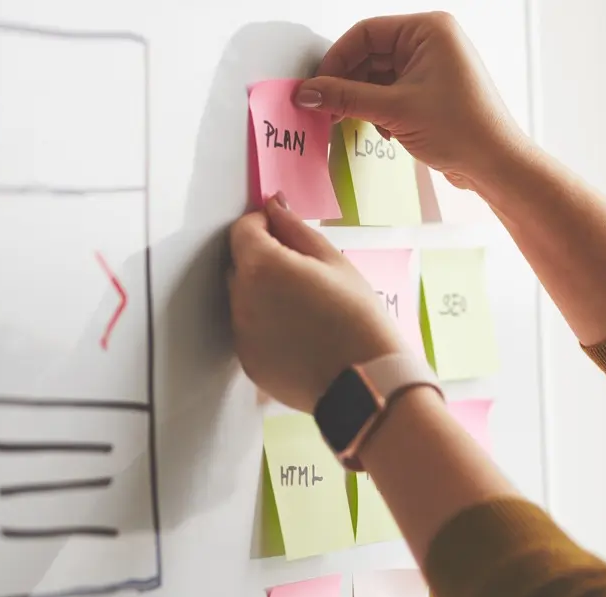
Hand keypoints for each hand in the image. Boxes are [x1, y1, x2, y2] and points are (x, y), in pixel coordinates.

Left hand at [228, 195, 403, 412]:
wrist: (365, 381)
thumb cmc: (357, 316)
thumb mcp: (334, 262)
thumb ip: (296, 229)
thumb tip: (273, 206)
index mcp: (262, 267)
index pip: (243, 229)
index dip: (263, 225)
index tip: (285, 232)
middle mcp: (241, 299)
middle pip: (239, 264)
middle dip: (263, 260)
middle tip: (304, 273)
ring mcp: (241, 333)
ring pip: (244, 299)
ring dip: (263, 294)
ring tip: (306, 309)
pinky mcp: (247, 361)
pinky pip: (249, 331)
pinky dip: (266, 326)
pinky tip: (300, 335)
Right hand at [294, 12, 528, 190]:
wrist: (495, 163)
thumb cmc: (463, 129)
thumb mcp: (394, 110)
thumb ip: (345, 98)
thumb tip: (309, 92)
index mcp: (429, 31)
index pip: (366, 33)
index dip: (337, 60)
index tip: (317, 86)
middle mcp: (431, 42)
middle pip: (369, 55)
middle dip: (348, 84)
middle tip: (327, 109)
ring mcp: (432, 67)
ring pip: (377, 76)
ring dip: (363, 101)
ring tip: (358, 123)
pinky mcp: (430, 91)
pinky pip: (390, 92)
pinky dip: (378, 110)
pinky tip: (384, 131)